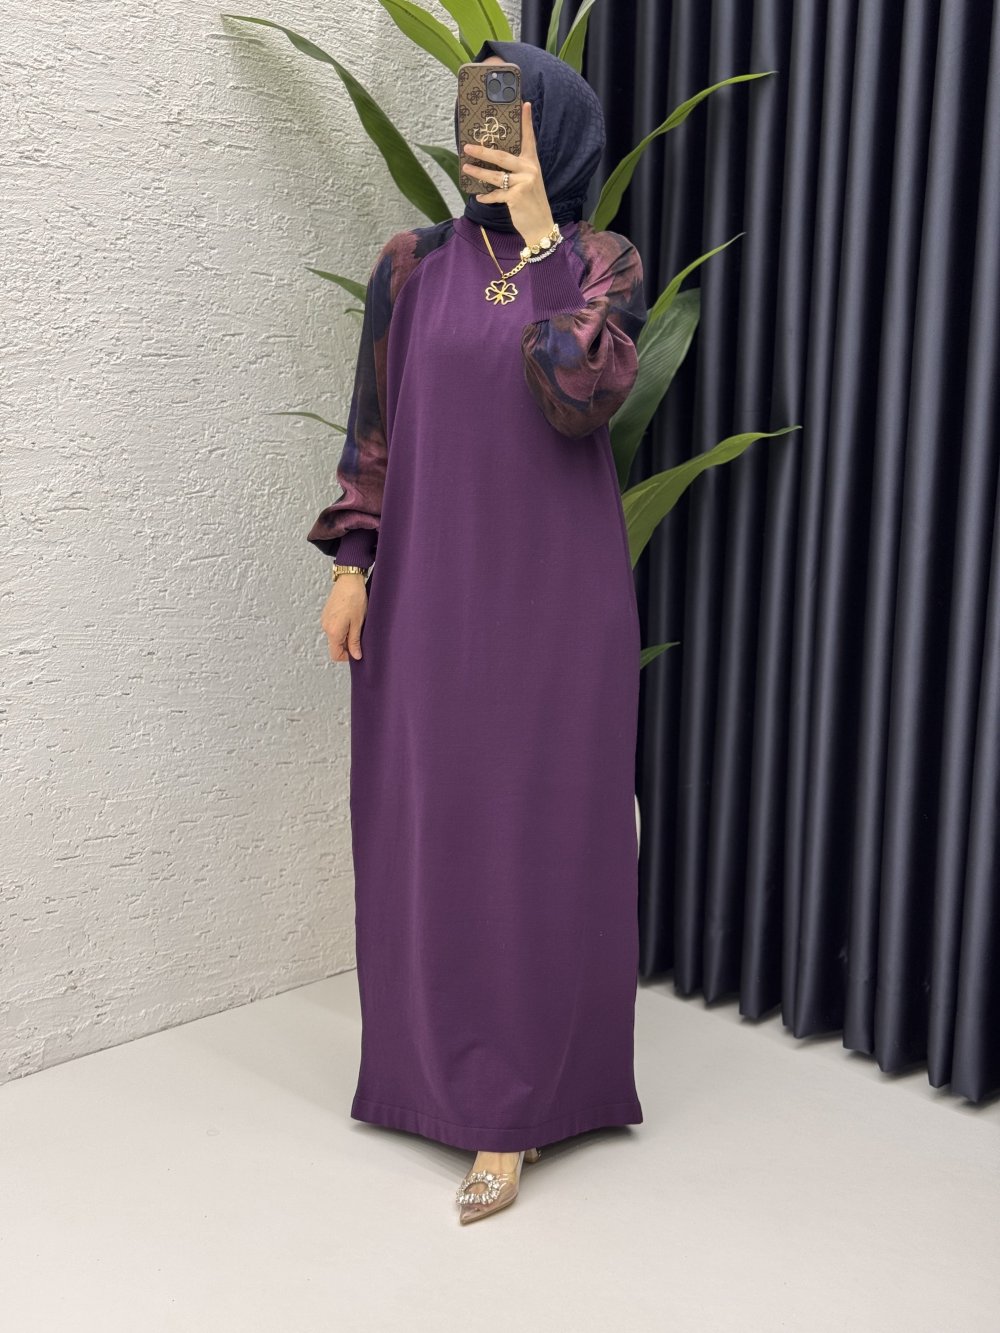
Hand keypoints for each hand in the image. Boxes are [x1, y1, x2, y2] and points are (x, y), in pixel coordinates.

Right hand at [321, 575, 366, 661]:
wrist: (349, 579)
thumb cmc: (354, 598)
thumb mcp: (358, 623)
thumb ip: (355, 641)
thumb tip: (356, 655)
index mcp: (333, 632)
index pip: (335, 654)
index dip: (347, 656)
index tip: (357, 651)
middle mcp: (326, 627)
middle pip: (335, 645)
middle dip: (348, 645)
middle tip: (360, 636)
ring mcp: (325, 619)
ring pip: (335, 636)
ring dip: (346, 635)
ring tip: (357, 624)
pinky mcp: (327, 613)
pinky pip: (334, 627)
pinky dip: (342, 627)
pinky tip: (351, 618)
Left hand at [461, 100, 555, 248]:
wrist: (541, 226)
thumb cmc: (532, 203)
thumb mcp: (528, 182)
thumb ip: (516, 171)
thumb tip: (493, 163)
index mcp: (532, 163)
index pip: (529, 138)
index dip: (526, 121)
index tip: (524, 103)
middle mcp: (529, 170)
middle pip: (501, 156)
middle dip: (482, 150)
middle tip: (467, 146)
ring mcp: (523, 183)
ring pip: (495, 175)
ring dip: (478, 172)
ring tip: (466, 168)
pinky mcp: (516, 197)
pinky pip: (496, 194)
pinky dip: (487, 196)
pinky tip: (479, 196)